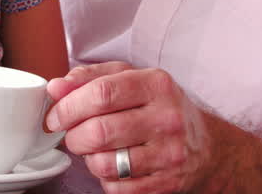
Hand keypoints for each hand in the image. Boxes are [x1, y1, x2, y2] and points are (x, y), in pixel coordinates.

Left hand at [45, 62, 214, 192]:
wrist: (206, 147)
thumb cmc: (160, 108)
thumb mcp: (132, 80)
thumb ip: (91, 78)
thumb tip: (56, 88)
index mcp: (156, 84)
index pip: (101, 93)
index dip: (69, 106)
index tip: (55, 115)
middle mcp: (167, 117)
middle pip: (99, 130)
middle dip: (73, 136)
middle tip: (71, 135)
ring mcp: (169, 153)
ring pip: (105, 163)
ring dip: (88, 159)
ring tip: (94, 150)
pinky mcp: (166, 183)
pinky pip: (117, 187)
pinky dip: (105, 179)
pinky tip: (113, 165)